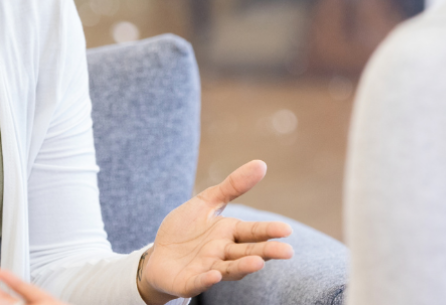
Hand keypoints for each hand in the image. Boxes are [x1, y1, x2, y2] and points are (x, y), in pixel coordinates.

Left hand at [138, 160, 292, 304]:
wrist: (158, 255)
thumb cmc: (186, 229)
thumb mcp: (207, 202)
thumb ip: (232, 186)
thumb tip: (262, 164)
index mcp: (230, 233)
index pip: (253, 232)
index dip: (269, 230)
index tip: (287, 229)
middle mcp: (223, 253)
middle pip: (248, 252)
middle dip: (266, 252)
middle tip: (287, 251)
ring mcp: (208, 269)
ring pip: (229, 269)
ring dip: (243, 267)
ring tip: (258, 262)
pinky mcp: (189, 282)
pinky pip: (199, 282)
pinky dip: (207, 280)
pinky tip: (215, 275)